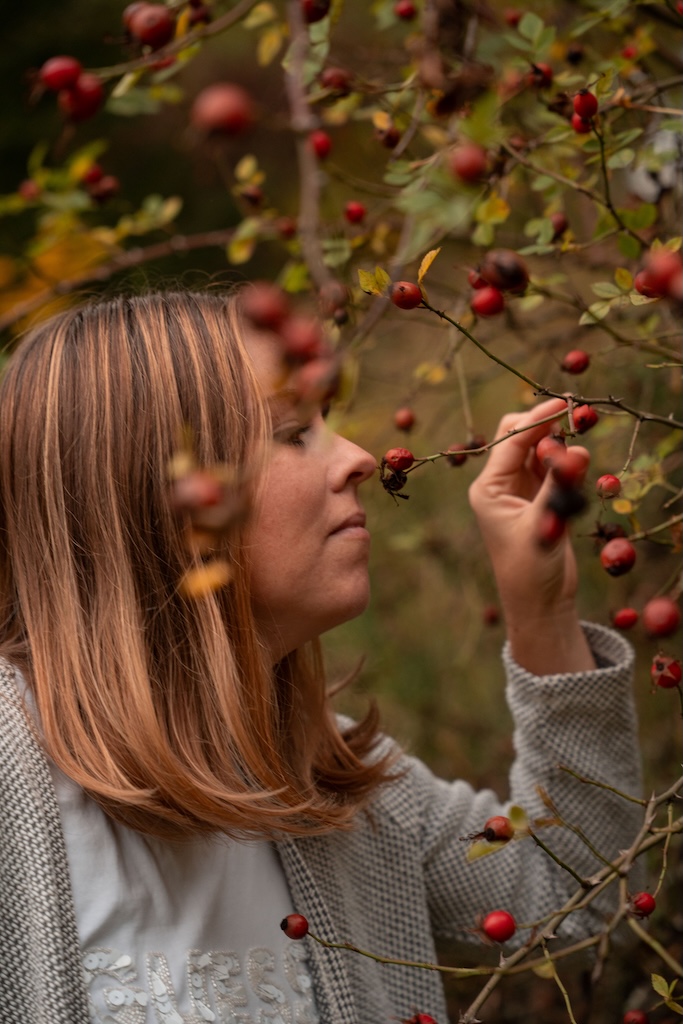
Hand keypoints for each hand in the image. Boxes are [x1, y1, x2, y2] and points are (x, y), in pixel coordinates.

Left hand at [468, 397, 595, 674]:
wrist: (538, 603)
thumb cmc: (530, 569)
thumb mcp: (543, 526)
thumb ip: (557, 487)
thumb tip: (576, 451)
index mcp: (488, 488)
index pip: (510, 441)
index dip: (536, 419)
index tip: (563, 404)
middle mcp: (500, 484)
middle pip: (519, 437)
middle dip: (545, 425)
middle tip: (576, 419)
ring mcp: (519, 489)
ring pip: (538, 450)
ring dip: (557, 444)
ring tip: (577, 458)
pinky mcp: (539, 497)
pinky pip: (552, 467)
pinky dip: (565, 461)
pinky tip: (579, 466)